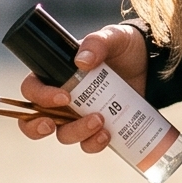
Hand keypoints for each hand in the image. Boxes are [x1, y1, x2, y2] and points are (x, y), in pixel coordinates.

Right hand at [16, 24, 148, 157]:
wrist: (149, 65)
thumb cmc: (123, 47)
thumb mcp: (112, 37)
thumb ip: (96, 43)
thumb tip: (82, 62)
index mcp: (54, 75)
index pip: (32, 89)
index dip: (40, 97)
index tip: (64, 97)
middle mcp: (61, 99)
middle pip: (35, 121)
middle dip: (37, 128)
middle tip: (52, 125)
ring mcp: (78, 116)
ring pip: (64, 135)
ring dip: (77, 133)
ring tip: (100, 121)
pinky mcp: (97, 129)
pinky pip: (88, 144)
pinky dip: (93, 144)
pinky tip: (107, 135)